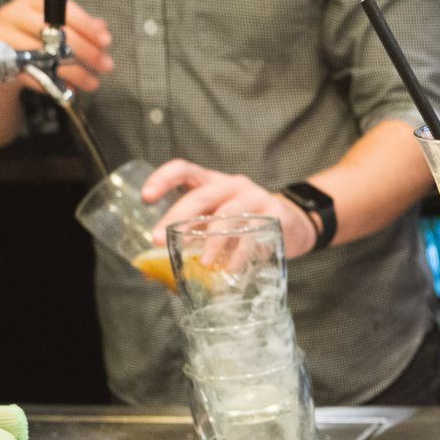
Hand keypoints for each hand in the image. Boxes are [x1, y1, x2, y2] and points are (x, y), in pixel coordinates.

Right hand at [0, 0, 114, 91]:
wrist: (3, 52)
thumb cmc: (36, 34)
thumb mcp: (57, 24)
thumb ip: (81, 26)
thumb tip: (102, 30)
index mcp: (31, 0)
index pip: (61, 10)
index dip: (86, 27)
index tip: (106, 42)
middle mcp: (13, 14)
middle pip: (54, 32)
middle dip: (85, 51)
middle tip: (105, 65)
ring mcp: (3, 38)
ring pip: (45, 56)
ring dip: (74, 72)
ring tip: (93, 83)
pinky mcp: (0, 61)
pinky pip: (32, 75)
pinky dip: (54, 83)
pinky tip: (71, 89)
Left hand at [145, 159, 317, 256]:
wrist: (293, 223)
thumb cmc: (245, 224)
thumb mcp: (216, 223)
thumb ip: (190, 238)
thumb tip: (150, 270)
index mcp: (212, 182)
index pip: (184, 170)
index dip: (163, 179)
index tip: (146, 198)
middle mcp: (232, 185)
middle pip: (201, 196)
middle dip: (178, 218)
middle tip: (160, 240)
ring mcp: (255, 197)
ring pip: (228, 215)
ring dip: (212, 240)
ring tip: (203, 263)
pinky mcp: (275, 215)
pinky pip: (254, 234)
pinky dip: (240, 254)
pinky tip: (231, 269)